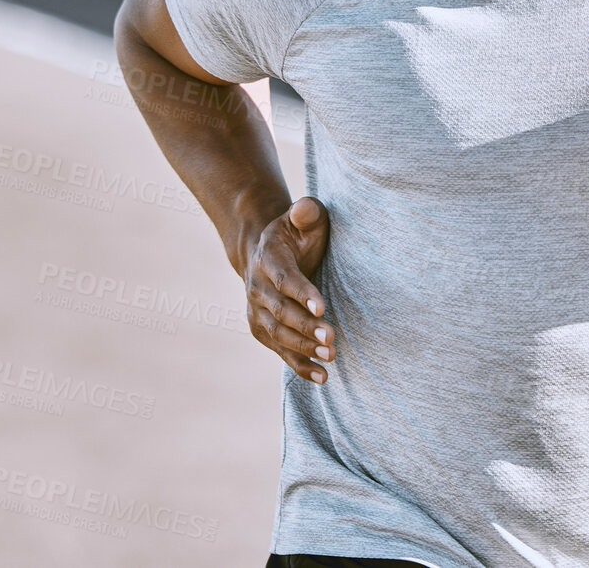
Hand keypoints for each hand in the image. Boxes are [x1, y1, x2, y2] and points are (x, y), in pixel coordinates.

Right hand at [243, 196, 334, 382]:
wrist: (264, 251)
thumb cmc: (295, 234)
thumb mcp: (304, 217)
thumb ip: (307, 212)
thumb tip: (304, 211)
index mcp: (267, 257)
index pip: (284, 277)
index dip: (302, 292)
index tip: (322, 307)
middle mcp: (256, 285)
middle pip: (280, 310)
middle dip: (305, 327)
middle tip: (332, 338)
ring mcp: (256, 310)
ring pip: (278, 333)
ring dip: (303, 348)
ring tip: (331, 356)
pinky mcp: (261, 329)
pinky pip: (280, 349)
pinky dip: (299, 365)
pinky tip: (322, 377)